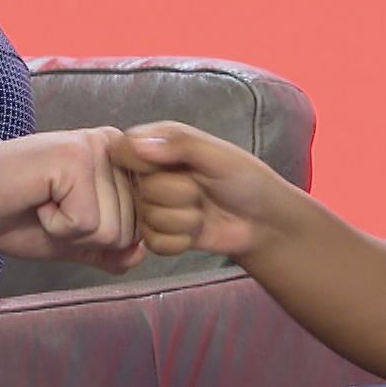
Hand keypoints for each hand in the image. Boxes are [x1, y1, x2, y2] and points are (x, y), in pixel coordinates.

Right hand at [0, 129, 144, 270]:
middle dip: (83, 236)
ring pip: (112, 231)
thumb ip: (108, 248)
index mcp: (118, 160)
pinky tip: (36, 199)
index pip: (139, 226)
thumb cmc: (13, 212)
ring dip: (68, 231)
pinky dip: (55, 226)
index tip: (61, 212)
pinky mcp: (76, 159)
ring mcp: (96, 149)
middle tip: (47, 207)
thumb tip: (142, 255)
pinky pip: (86, 225)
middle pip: (129, 231)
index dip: (95, 238)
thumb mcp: (70, 238)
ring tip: (41, 201)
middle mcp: (114, 146)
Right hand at [108, 120, 291, 259]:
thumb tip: (136, 144)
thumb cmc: (245, 180)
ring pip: (148, 217)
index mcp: (159, 144)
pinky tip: (196, 231)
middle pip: (140, 188)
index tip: (166, 166)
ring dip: (185, 218)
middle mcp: (149, 174)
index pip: (123, 148)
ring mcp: (151, 206)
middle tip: (201, 190)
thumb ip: (180, 145)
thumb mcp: (217, 155)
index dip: (139, 160)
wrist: (262, 223)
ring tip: (203, 210)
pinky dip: (181, 240)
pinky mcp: (158, 235)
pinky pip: (154, 242)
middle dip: (178, 193)